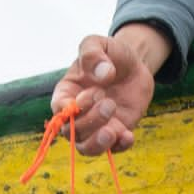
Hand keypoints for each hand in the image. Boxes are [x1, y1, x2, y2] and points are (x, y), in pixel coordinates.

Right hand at [50, 26, 167, 155]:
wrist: (133, 66)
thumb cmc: (110, 54)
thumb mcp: (99, 43)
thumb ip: (93, 53)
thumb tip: (103, 75)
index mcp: (66, 93)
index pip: (59, 112)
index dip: (73, 110)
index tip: (95, 92)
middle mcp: (77, 114)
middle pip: (72, 133)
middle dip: (91, 122)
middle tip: (109, 103)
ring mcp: (96, 126)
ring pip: (86, 148)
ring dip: (98, 143)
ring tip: (114, 130)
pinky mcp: (115, 133)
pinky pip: (112, 150)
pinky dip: (119, 147)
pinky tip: (128, 135)